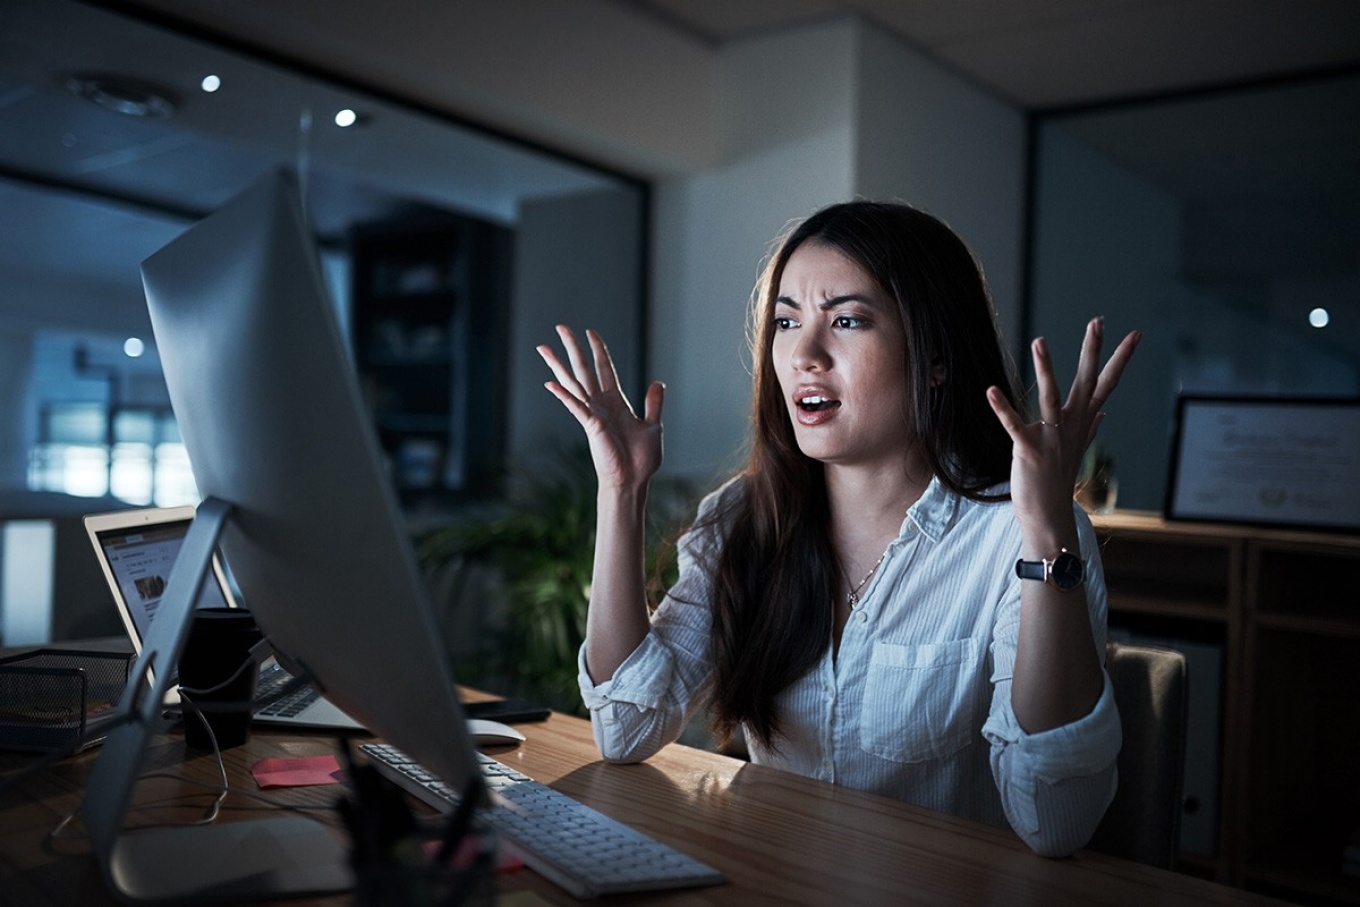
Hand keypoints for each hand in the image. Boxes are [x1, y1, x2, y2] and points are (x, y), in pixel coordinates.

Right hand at [537, 325, 664, 490]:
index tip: (591, 332)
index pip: (604, 368)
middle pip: (583, 369)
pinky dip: (564, 395)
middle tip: (561, 327)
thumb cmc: (641, 459)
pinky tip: (550, 383)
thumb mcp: (653, 425)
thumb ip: (653, 403)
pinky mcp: (591, 425)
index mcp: (615, 402)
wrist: (633, 480)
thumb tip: (657, 382)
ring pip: (573, 383)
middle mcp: (600, 404)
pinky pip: (575, 406)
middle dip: (572, 347)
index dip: (598, 350)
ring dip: (558, 365)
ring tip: (543, 347)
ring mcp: (593, 413)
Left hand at [986, 318, 1140, 533]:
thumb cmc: (1057, 479)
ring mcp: (1052, 437)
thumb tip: (1103, 412)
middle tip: (1098, 321)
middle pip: (1087, 382)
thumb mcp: (1076, 449)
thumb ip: (1090, 427)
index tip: (1134, 333)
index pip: (1106, 384)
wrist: (1048, 515)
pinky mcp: (1030, 450)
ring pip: (1051, 397)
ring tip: (1039, 341)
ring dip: (1046, 369)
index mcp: (1081, 421)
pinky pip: (1015, 425)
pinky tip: (991, 390)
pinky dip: (1003, 408)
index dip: (1120, 359)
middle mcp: (1071, 425)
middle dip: (1093, 351)